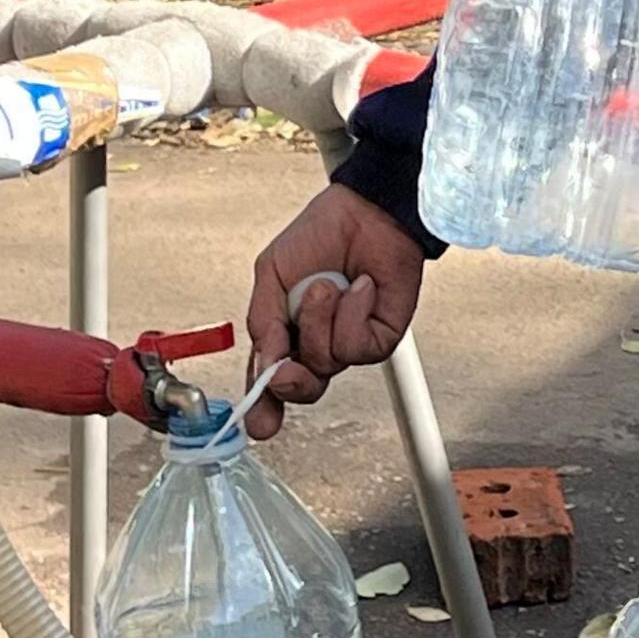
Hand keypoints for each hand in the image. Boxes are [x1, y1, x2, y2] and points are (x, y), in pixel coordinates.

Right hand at [237, 185, 425, 437]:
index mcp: (286, 333)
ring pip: (325, 363)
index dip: (263, 406)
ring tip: (328, 286)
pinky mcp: (380, 339)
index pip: (271, 379)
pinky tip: (360, 287)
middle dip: (290, 380)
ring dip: (320, 320)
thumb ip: (262, 323)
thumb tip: (265, 366)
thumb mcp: (271, 276)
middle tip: (285, 367)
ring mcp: (349, 343)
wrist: (364, 212)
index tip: (258, 425)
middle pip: (301, 388)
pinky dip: (352, 313)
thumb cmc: (319, 237)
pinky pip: (356, 347)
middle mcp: (317, 344)